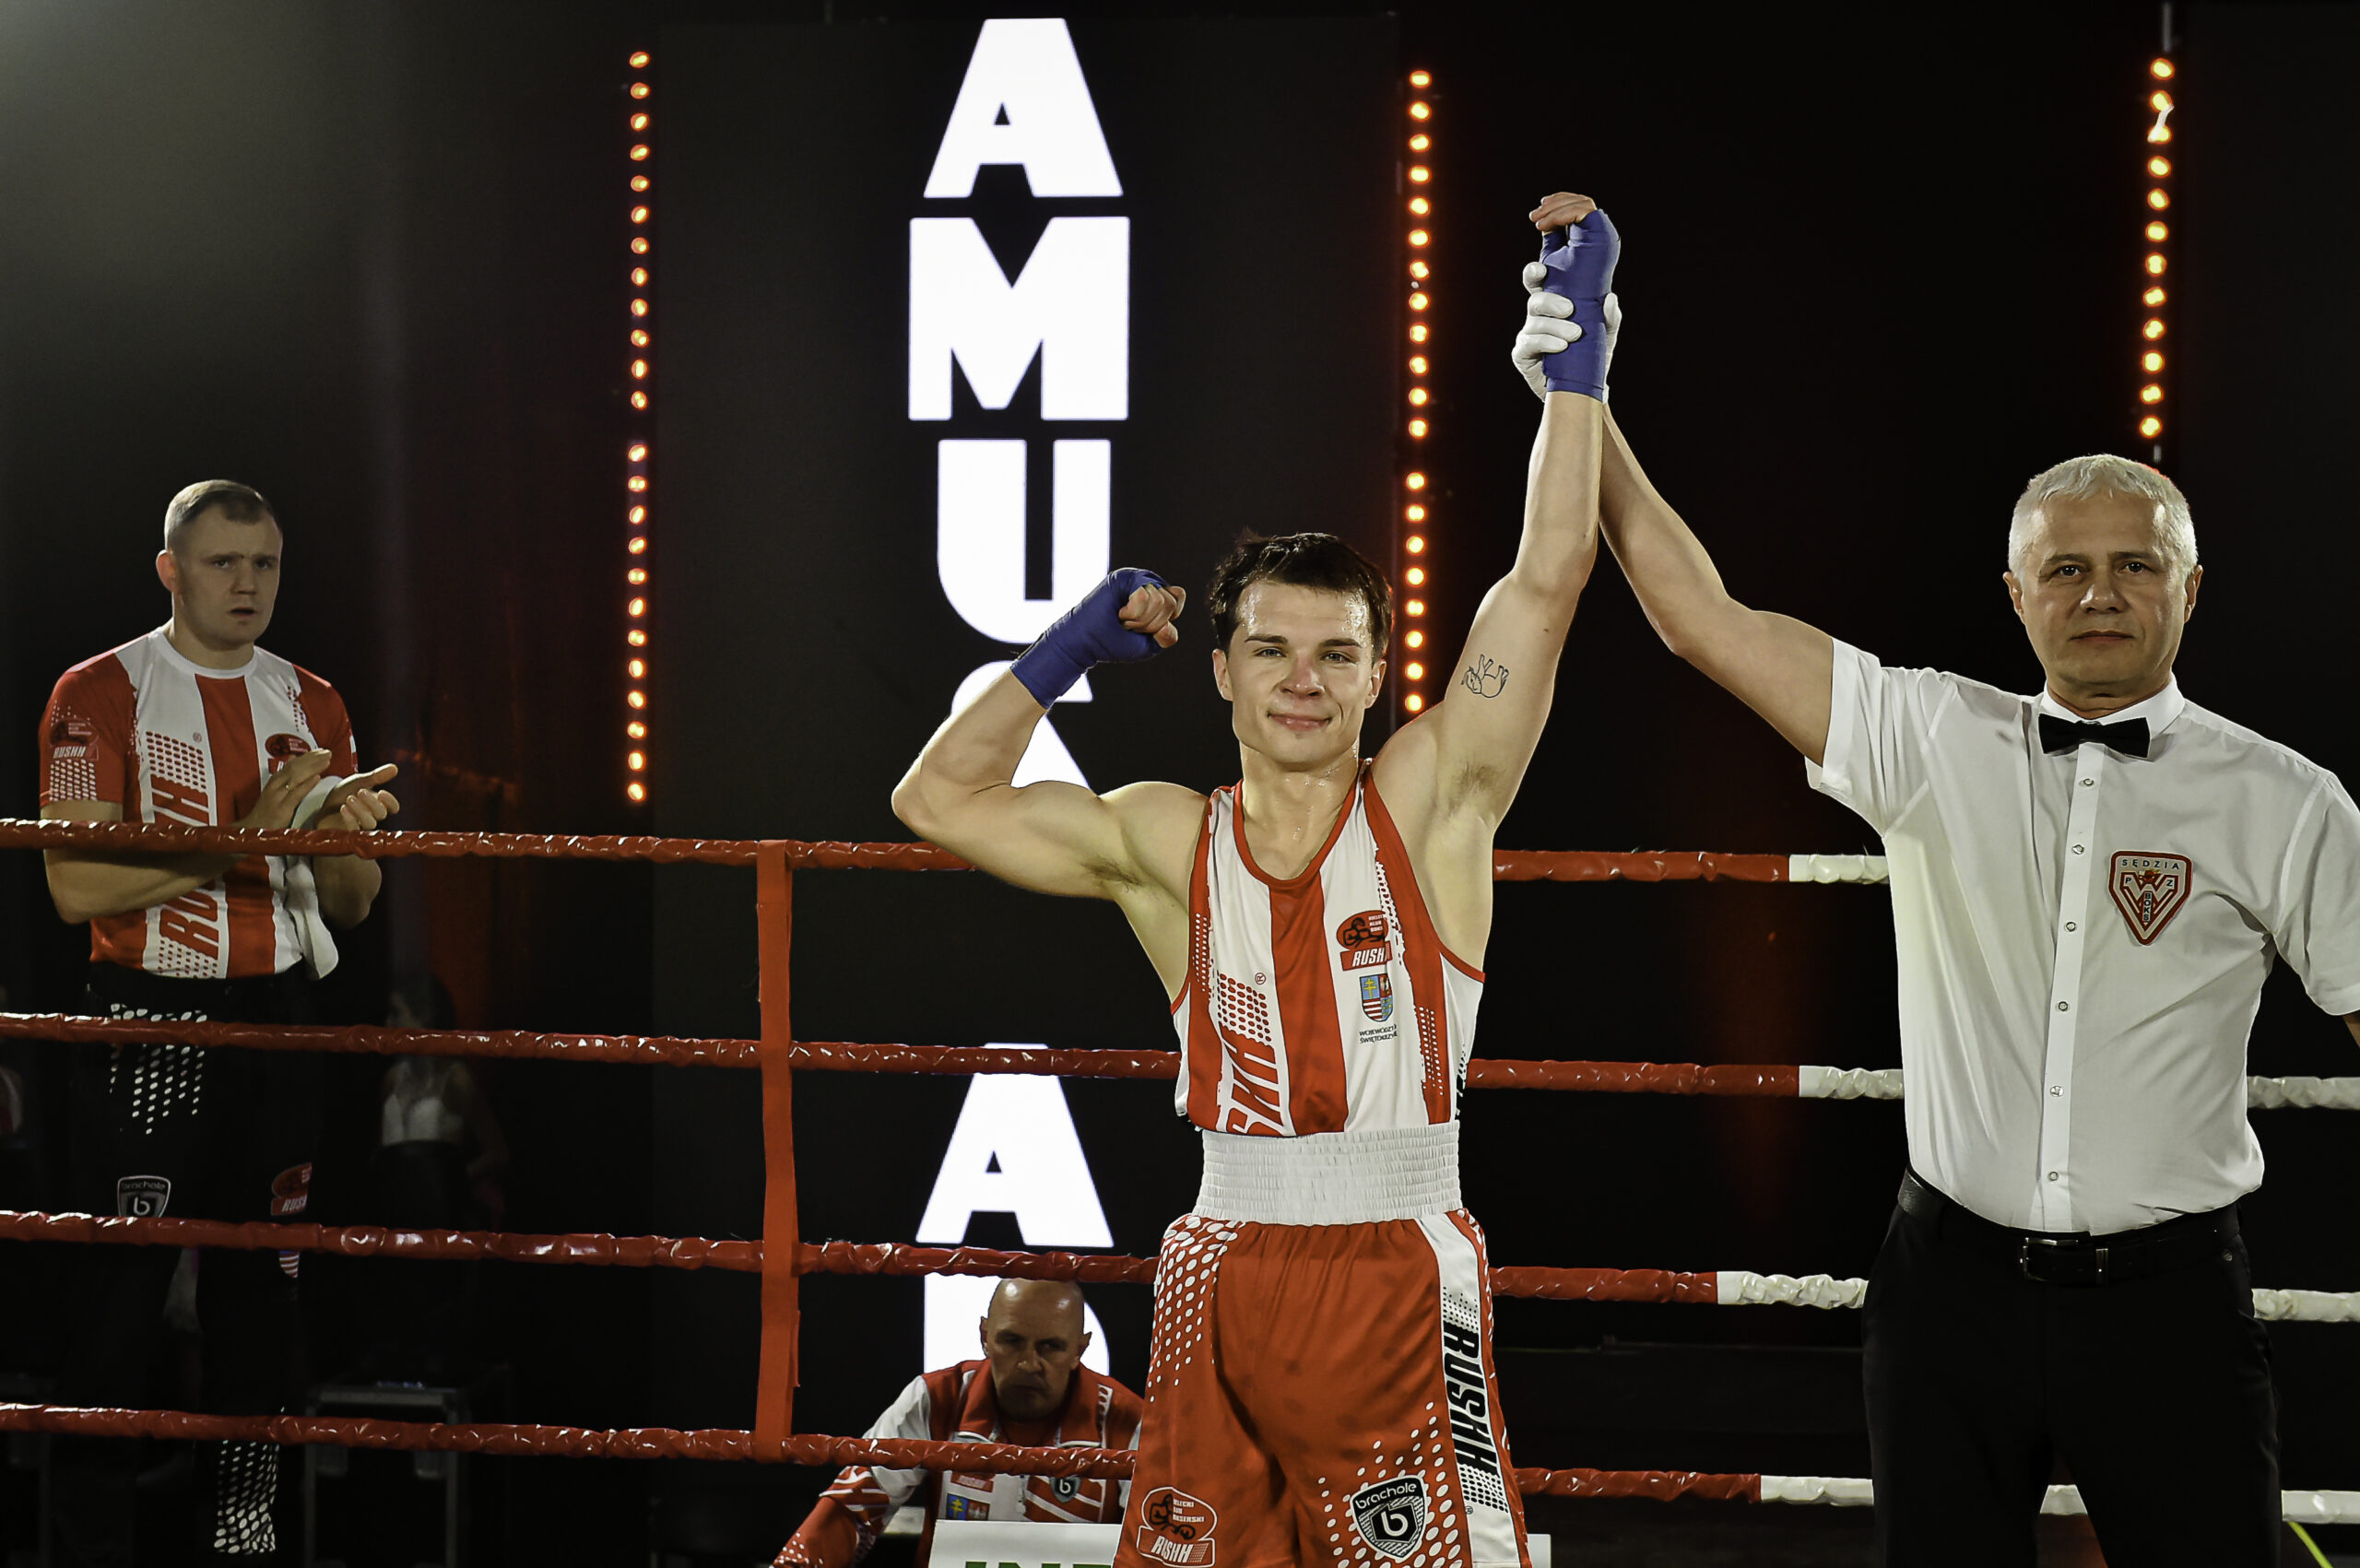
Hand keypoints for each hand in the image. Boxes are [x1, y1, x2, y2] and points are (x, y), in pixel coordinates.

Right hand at [239, 750, 336, 831]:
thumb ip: (285, 775)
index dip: (308, 756)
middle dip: (313, 758)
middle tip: (327, 752)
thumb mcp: (275, 790)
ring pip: (296, 777)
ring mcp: (278, 796)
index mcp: (276, 780)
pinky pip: (296, 794)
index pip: (293, 764)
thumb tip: (294, 758)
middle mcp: (276, 785)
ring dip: (313, 767)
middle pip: (296, 767)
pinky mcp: (282, 808)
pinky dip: (306, 785)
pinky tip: (317, 778)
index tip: (322, 750)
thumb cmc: (266, 810)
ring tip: (326, 760)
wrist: (253, 828)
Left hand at [322, 766, 400, 831]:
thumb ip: (376, 776)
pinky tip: (343, 808)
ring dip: (361, 810)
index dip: (390, 802)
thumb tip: (394, 767)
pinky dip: (350, 819)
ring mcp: (361, 825)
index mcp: (377, 803)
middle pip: (381, 814)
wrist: (322, 805)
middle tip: (361, 791)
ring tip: (349, 799)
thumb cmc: (343, 794)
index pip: (393, 807)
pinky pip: (354, 829)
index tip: (382, 792)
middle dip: (372, 802)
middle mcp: (372, 815)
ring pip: (370, 823)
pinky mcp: (348, 831)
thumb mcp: (359, 782)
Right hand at [1009, 568, 1183, 706]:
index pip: (1177, 599)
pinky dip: (1133, 613)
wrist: (1084, 642)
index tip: (1143, 628)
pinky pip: (1143, 595)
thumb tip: (1170, 623)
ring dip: (1140, 620)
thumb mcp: (1147, 646)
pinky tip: (1120, 613)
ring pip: (1158, 600)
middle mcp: (1146, 581)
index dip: (1164, 619)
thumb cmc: (1113, 643)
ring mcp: (1134, 576)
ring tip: (1123, 619)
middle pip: (1169, 602)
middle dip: (1150, 623)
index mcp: (1156, 594)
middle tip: (1129, 625)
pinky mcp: (1122, 578)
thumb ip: (1167, 636)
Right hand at [1514, 274, 1621, 400]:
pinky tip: (1560, 347)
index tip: (1542, 271)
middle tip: (1569, 310)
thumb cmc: (1591, 357)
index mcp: (1553, 305)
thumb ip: (1609, 317)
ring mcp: (1527, 335)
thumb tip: (1609, 298)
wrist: (1585, 390)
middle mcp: (1537, 317)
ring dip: (1555, 326)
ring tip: (1575, 335)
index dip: (1535, 273)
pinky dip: (1546, 343)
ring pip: (1535, 322)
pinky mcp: (1522, 354)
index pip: (1538, 283)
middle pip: (1535, 300)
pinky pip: (1530, 343)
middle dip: (1550, 302)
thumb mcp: (1606, 336)